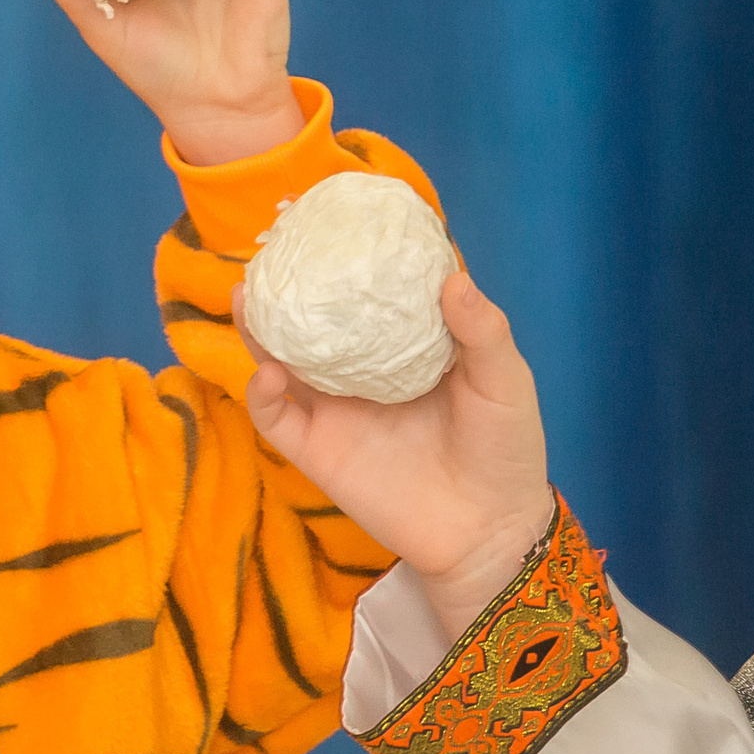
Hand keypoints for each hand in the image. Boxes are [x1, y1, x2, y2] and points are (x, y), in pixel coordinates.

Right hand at [235, 272, 555, 639]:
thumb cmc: (505, 451)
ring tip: (248, 295)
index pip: (369, 296)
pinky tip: (269, 372)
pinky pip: (275, 418)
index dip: (349, 260)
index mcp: (405, 348)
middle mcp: (361, 372)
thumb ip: (482, 332)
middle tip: (271, 250)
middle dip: (287, 287)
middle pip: (313, 321)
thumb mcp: (504, 383)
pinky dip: (261, 393)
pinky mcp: (314, 450)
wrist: (487, 531)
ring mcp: (333, 409)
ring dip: (258, 329)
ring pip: (280, 360)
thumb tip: (452, 276)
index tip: (333, 222)